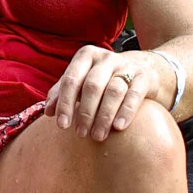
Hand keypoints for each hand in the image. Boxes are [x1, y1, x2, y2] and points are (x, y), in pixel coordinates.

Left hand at [45, 45, 168, 141]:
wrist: (143, 68)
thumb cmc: (103, 78)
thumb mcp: (82, 80)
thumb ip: (63, 92)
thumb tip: (48, 112)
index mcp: (86, 56)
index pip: (71, 79)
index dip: (64, 103)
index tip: (61, 126)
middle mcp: (106, 58)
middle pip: (92, 86)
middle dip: (84, 112)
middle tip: (80, 134)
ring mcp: (127, 66)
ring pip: (113, 91)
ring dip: (104, 116)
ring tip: (97, 136)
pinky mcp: (144, 77)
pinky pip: (134, 94)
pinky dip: (125, 111)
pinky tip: (118, 127)